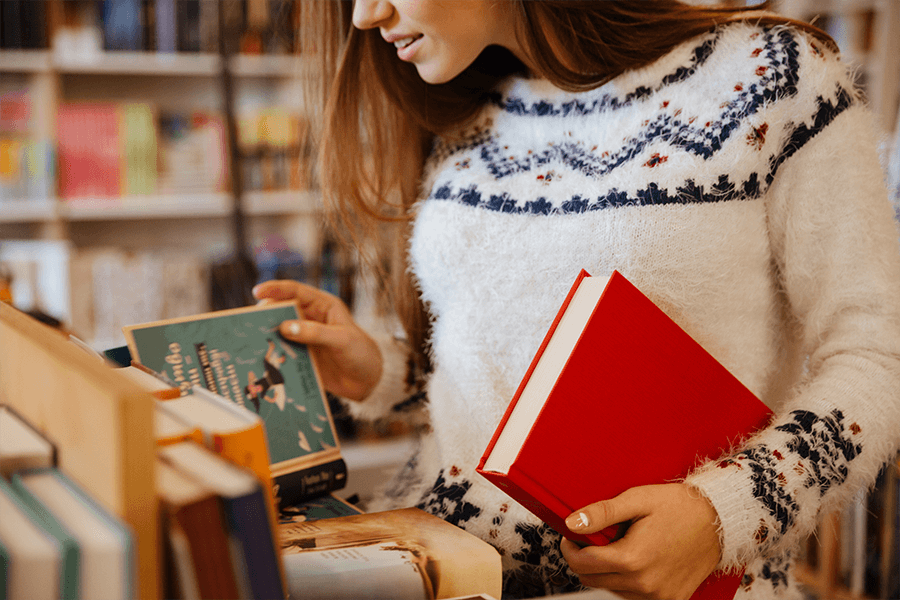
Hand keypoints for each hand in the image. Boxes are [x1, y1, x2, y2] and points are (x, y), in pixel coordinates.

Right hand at [252, 280, 382, 401]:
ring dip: (266, 335)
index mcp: (323, 306)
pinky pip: (282, 351)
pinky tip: (259, 359)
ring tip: (248, 339)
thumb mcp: (342, 340)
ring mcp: (304, 337)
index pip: (296, 292)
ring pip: (279, 331)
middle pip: (282, 311)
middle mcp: (311, 318)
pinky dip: (271, 353)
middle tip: (248, 322)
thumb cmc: (361, 354)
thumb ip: (315, 333)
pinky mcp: (301, 356)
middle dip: (266, 314)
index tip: (257, 292)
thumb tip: (285, 327)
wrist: (368, 381)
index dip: (276, 289)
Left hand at [560, 483, 721, 599]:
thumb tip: (572, 523)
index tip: (572, 536)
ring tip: (623, 545)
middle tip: (594, 538)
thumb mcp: (636, 500)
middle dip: (585, 559)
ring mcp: (658, 596)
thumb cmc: (680, 506)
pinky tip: (637, 560)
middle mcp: (644, 584)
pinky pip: (634, 597)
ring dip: (607, 571)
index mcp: (633, 559)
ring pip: (611, 590)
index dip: (570, 548)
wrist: (719, 520)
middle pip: (592, 580)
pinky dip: (627, 581)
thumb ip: (601, 513)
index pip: (582, 564)